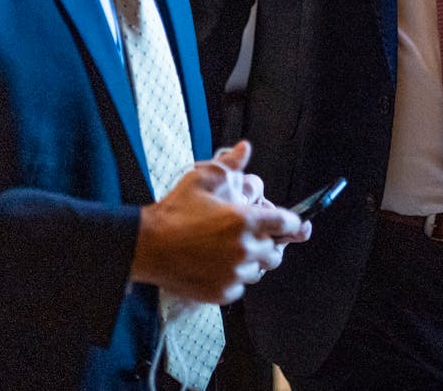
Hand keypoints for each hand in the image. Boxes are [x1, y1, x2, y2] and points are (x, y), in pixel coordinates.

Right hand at [132, 140, 305, 303]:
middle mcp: (245, 249)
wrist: (147, 246)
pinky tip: (217, 265)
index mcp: (246, 220)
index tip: (295, 225)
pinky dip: (234, 277)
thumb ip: (230, 165)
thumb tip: (245, 148)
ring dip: (250, 262)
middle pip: (276, 252)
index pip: (288, 223)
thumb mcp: (202, 178)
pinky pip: (240, 286)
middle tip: (251, 237)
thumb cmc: (175, 211)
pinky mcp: (223, 293)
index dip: (293, 222)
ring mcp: (234, 274)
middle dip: (269, 243)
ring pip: (258, 271)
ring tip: (229, 250)